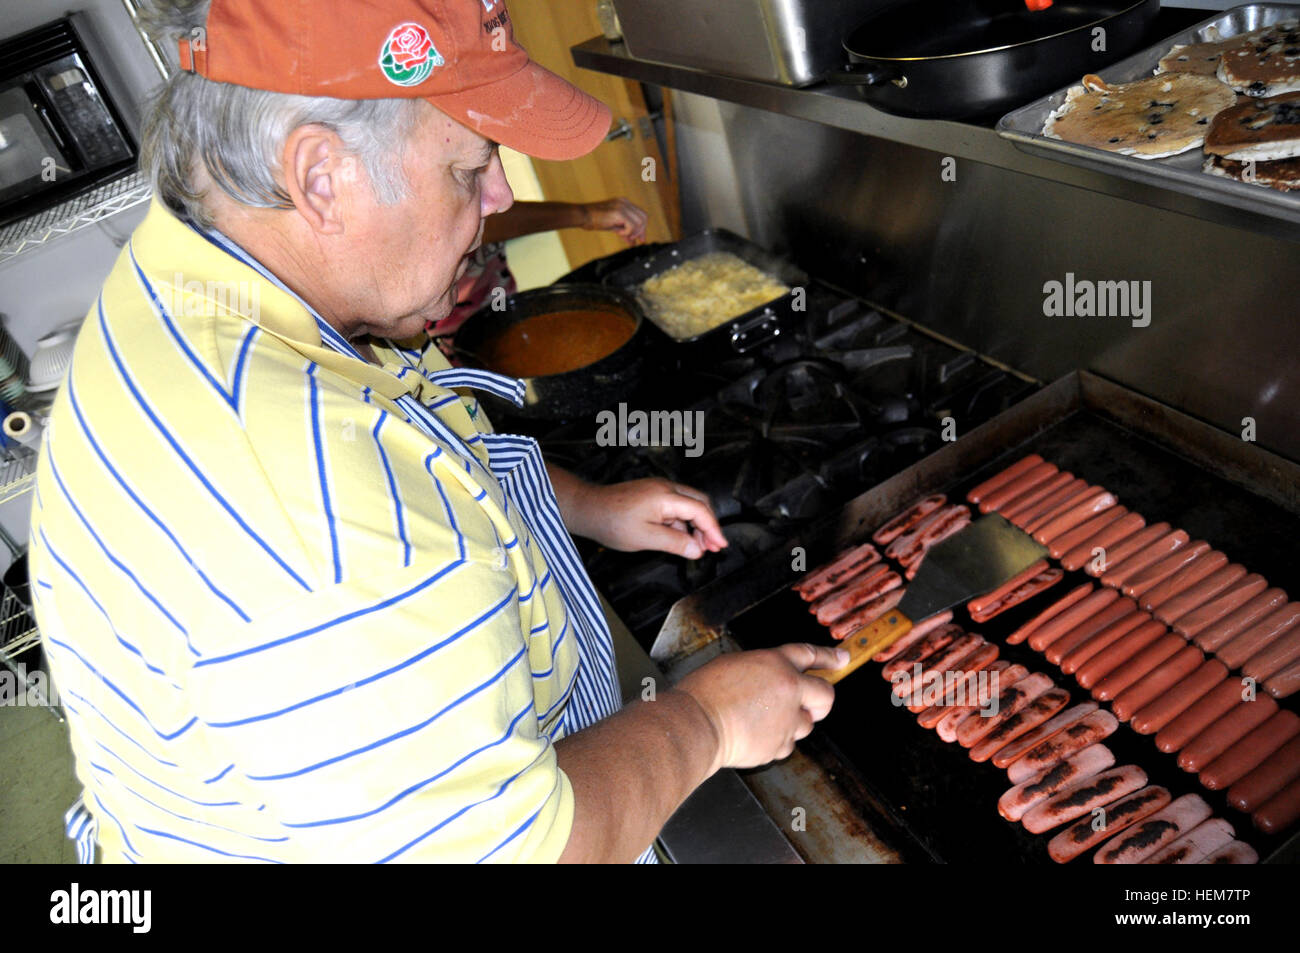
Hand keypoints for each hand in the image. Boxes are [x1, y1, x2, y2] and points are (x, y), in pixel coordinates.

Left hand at [577, 477, 727, 558]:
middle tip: (713, 547)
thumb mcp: (646, 538)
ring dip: (695, 525)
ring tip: (697, 547)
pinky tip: (680, 539)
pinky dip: (682, 522)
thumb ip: (675, 543)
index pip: (700, 510)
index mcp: (666, 496)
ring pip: (688, 505)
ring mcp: (659, 489)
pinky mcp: (652, 494)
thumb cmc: (612, 522)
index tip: (720, 545)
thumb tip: (697, 550)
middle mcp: (666, 487)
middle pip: (699, 503)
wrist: (588, 508)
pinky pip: (675, 507)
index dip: (713, 529)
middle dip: (708, 525)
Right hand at [582, 198, 648, 243]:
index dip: (643, 228)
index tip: (640, 239)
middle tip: (634, 241)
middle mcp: (625, 202)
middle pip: (644, 217)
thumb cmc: (594, 220)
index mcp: (625, 203)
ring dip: (633, 232)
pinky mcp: (619, 212)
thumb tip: (632, 242)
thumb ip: (625, 232)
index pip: (641, 215)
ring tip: (623, 235)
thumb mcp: (613, 226)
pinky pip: (632, 225)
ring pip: (640, 222)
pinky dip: (627, 232)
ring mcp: (623, 206)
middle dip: (641, 231)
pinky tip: (618, 232)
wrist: (583, 215)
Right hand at [675, 644, 846, 771]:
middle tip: (813, 704)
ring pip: (806, 724)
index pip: (810, 655)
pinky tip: (755, 736)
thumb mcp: (735, 664)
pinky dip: (776, 742)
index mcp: (775, 663)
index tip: (843, 657)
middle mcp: (789, 690)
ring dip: (792, 724)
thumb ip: (763, 670)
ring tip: (763, 721)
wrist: (697, 724)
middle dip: (822, 701)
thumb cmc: (705, 693)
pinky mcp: (779, 745)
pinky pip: (787, 745)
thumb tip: (772, 679)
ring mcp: (787, 720)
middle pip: (825, 695)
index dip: (829, 656)